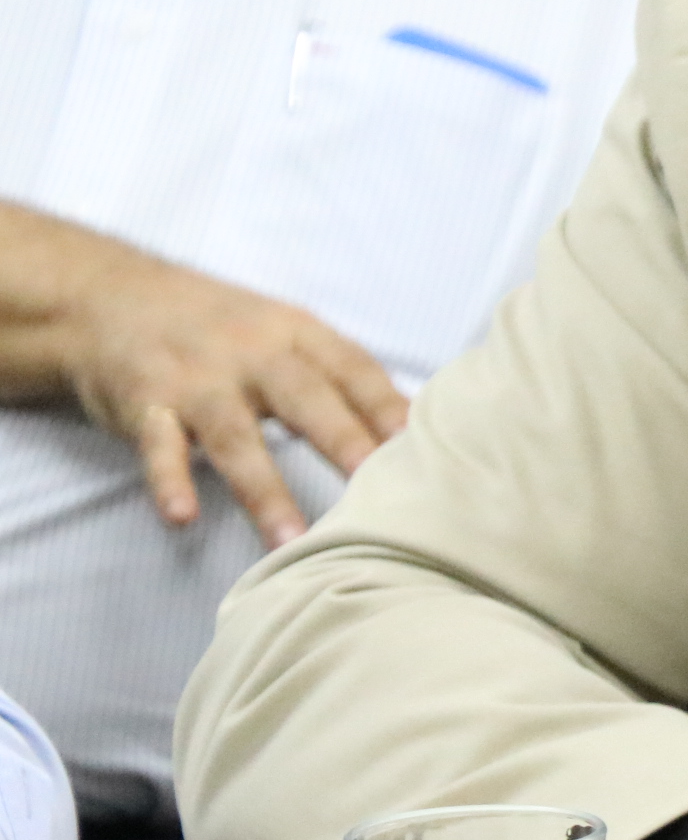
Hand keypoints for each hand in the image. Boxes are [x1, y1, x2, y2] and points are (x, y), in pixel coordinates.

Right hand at [6, 210, 406, 548]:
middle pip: (305, 399)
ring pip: (236, 437)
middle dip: (344, 440)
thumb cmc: (219, 326)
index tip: (425, 445)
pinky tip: (182, 516)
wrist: (109, 298)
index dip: (388, 406)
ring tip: (293, 541)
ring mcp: (197, 380)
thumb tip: (410, 421)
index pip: (354, 370)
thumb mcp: (282, 331)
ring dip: (265, 490)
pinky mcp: (145, 405)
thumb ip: (338, 373)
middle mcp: (251, 352)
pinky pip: (159, 446)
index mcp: (295, 333)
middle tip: (378, 484)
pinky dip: (169, 480)